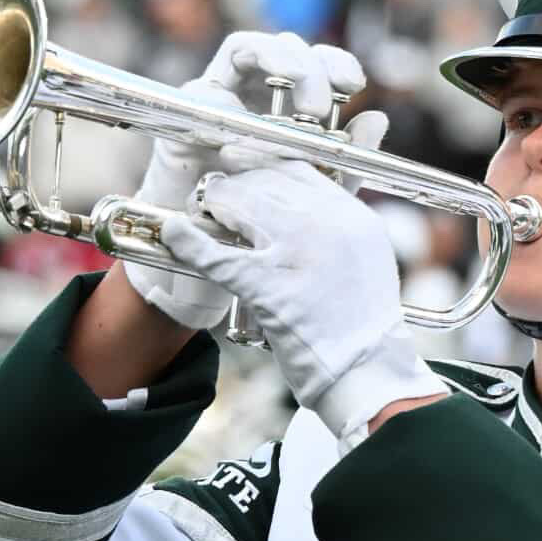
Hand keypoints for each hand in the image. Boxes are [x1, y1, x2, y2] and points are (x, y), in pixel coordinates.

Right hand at [124, 32, 365, 330]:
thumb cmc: (266, 219)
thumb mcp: (317, 191)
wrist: (212, 255)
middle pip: (282, 46)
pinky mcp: (186, 112)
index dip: (336, 62)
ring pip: (244, 47)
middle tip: (319, 107)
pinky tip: (248, 131)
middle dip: (307, 66)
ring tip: (293, 110)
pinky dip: (229, 100)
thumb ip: (348, 158)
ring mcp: (218, 94)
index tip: (355, 86)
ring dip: (274, 66)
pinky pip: (205, 89)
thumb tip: (378, 118)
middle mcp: (253, 89)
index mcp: (287, 101)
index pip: (314, 61)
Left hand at [160, 158, 448, 443]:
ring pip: (241, 208)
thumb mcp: (366, 258)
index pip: (297, 170)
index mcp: (354, 216)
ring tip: (202, 212)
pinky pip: (219, 256)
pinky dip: (190, 242)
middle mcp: (330, 226)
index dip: (261, 167)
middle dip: (234, 187)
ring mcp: (299, 255)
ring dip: (214, 206)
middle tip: (215, 198)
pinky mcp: (272, 288)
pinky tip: (174, 232)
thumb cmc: (360, 323)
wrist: (367, 373)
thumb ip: (337, 227)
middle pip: (266, 183)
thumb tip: (294, 206)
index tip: (240, 168)